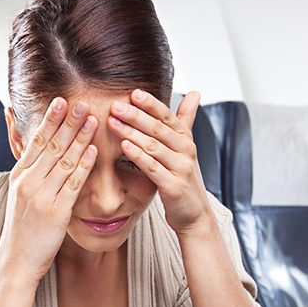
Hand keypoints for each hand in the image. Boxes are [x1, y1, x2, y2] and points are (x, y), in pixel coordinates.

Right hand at [0, 98, 98, 285]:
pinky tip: (94, 151)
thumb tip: (35, 150)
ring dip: (80, 138)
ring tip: (93, 119)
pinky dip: (84, 165)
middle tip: (81, 102)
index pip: (36, 141)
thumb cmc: (23, 228)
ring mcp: (41, 197)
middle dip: (67, 122)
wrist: (17, 260)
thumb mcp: (19, 195)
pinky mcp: (56, 212)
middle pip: (51, 146)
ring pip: (63, 161)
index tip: (60, 101)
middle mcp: (28, 183)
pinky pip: (73, 184)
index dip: (49, 120)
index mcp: (19, 176)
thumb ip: (30, 172)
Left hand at [107, 89, 211, 235]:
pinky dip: (138, 156)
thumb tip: (194, 92)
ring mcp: (181, 169)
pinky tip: (124, 146)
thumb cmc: (183, 178)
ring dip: (132, 133)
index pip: (167, 116)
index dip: (150, 103)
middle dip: (136, 115)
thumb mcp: (185, 147)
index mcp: (185, 139)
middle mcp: (186, 151)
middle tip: (116, 105)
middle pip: (159, 128)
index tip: (133, 92)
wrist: (194, 214)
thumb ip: (185, 119)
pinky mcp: (174, 186)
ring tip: (113, 122)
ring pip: (154, 146)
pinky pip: (153, 168)